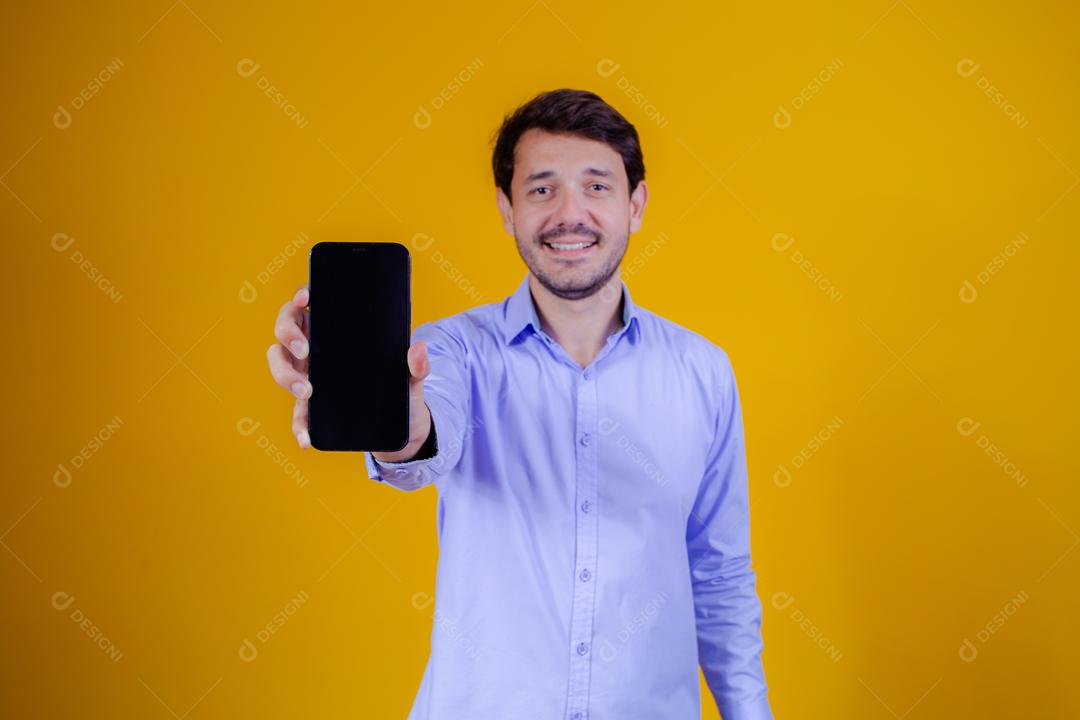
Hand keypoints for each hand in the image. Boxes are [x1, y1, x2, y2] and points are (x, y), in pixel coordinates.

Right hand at [267, 284, 432, 455]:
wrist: (402, 427)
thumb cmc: (401, 389)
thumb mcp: (412, 378)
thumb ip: (416, 365)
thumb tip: (417, 348)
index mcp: (335, 331)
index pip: (310, 305)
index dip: (301, 296)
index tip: (307, 297)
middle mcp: (315, 350)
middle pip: (285, 331)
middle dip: (287, 335)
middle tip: (304, 350)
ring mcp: (309, 376)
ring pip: (280, 366)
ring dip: (285, 375)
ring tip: (307, 392)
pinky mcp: (311, 407)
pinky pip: (297, 414)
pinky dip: (299, 425)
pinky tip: (306, 438)